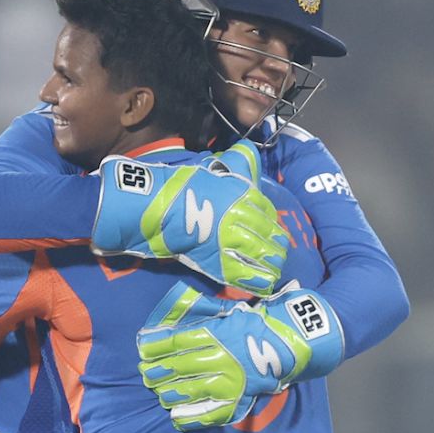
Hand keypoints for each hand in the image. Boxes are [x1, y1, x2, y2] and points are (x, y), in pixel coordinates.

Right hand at [91, 140, 287, 296]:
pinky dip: (255, 281)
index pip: (268, 211)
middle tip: (278, 253)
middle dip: (276, 246)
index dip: (271, 221)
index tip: (270, 228)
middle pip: (270, 235)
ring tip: (272, 269)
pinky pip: (243, 274)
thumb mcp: (214, 167)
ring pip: (262, 256)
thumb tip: (250, 149)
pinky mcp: (217, 261)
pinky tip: (263, 283)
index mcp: (243, 194)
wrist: (155, 206)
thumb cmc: (181, 185)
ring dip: (270, 263)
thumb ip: (237, 160)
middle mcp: (242, 217)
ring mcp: (230, 241)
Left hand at [137, 281, 344, 430]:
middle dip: (158, 371)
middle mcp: (221, 357)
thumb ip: (204, 317)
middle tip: (145, 374)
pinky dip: (192, 416)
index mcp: (217, 333)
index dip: (156, 346)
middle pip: (180, 365)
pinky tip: (176, 418)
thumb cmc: (257, 323)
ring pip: (192, 389)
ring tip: (159, 392)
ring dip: (170, 392)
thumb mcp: (229, 313)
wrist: (293, 342)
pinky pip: (212, 411)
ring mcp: (230, 380)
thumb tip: (173, 316)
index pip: (177, 341)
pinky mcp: (239, 398)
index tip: (142, 350)